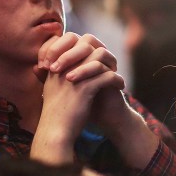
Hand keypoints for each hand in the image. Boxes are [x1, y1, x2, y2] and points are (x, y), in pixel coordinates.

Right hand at [32, 33, 124, 162]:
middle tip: (111, 63)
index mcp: (55, 67)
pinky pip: (106, 76)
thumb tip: (75, 68)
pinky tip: (120, 86)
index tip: (99, 58)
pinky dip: (116, 79)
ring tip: (116, 73)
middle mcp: (63, 68)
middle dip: (102, 51)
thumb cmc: (56, 114)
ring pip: (98, 57)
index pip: (71, 42)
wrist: (55, 132)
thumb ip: (62, 78)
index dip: (88, 47)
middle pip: (86, 45)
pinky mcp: (84, 89)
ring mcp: (73, 77)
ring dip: (111, 64)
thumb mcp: (55, 91)